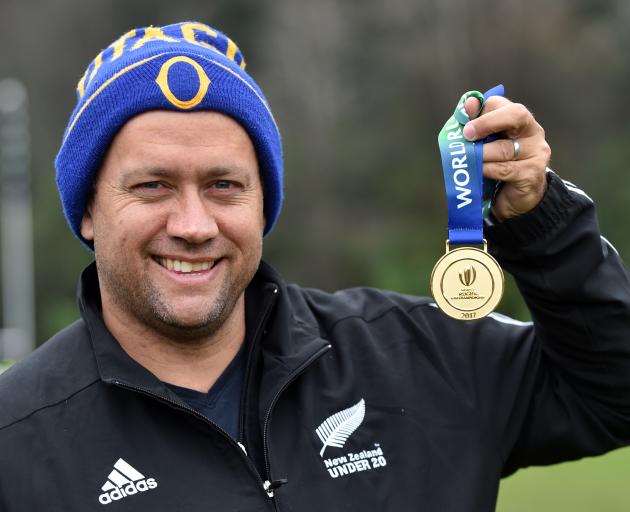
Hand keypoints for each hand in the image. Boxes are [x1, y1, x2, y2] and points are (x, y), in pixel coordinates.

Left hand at [462, 96, 550, 220]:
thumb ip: (477, 125)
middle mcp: (533, 132)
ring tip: (470, 160)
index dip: (481, 111)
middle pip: (515, 115)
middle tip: (467, 135)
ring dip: (482, 154)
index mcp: (520, 120)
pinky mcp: (532, 174)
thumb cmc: (497, 167)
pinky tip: (479, 172)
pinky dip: (487, 170)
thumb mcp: (486, 145)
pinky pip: (504, 169)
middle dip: (487, 122)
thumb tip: (468, 104)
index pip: (502, 104)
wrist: (515, 199)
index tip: (465, 123)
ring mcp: (536, 153)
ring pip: (505, 148)